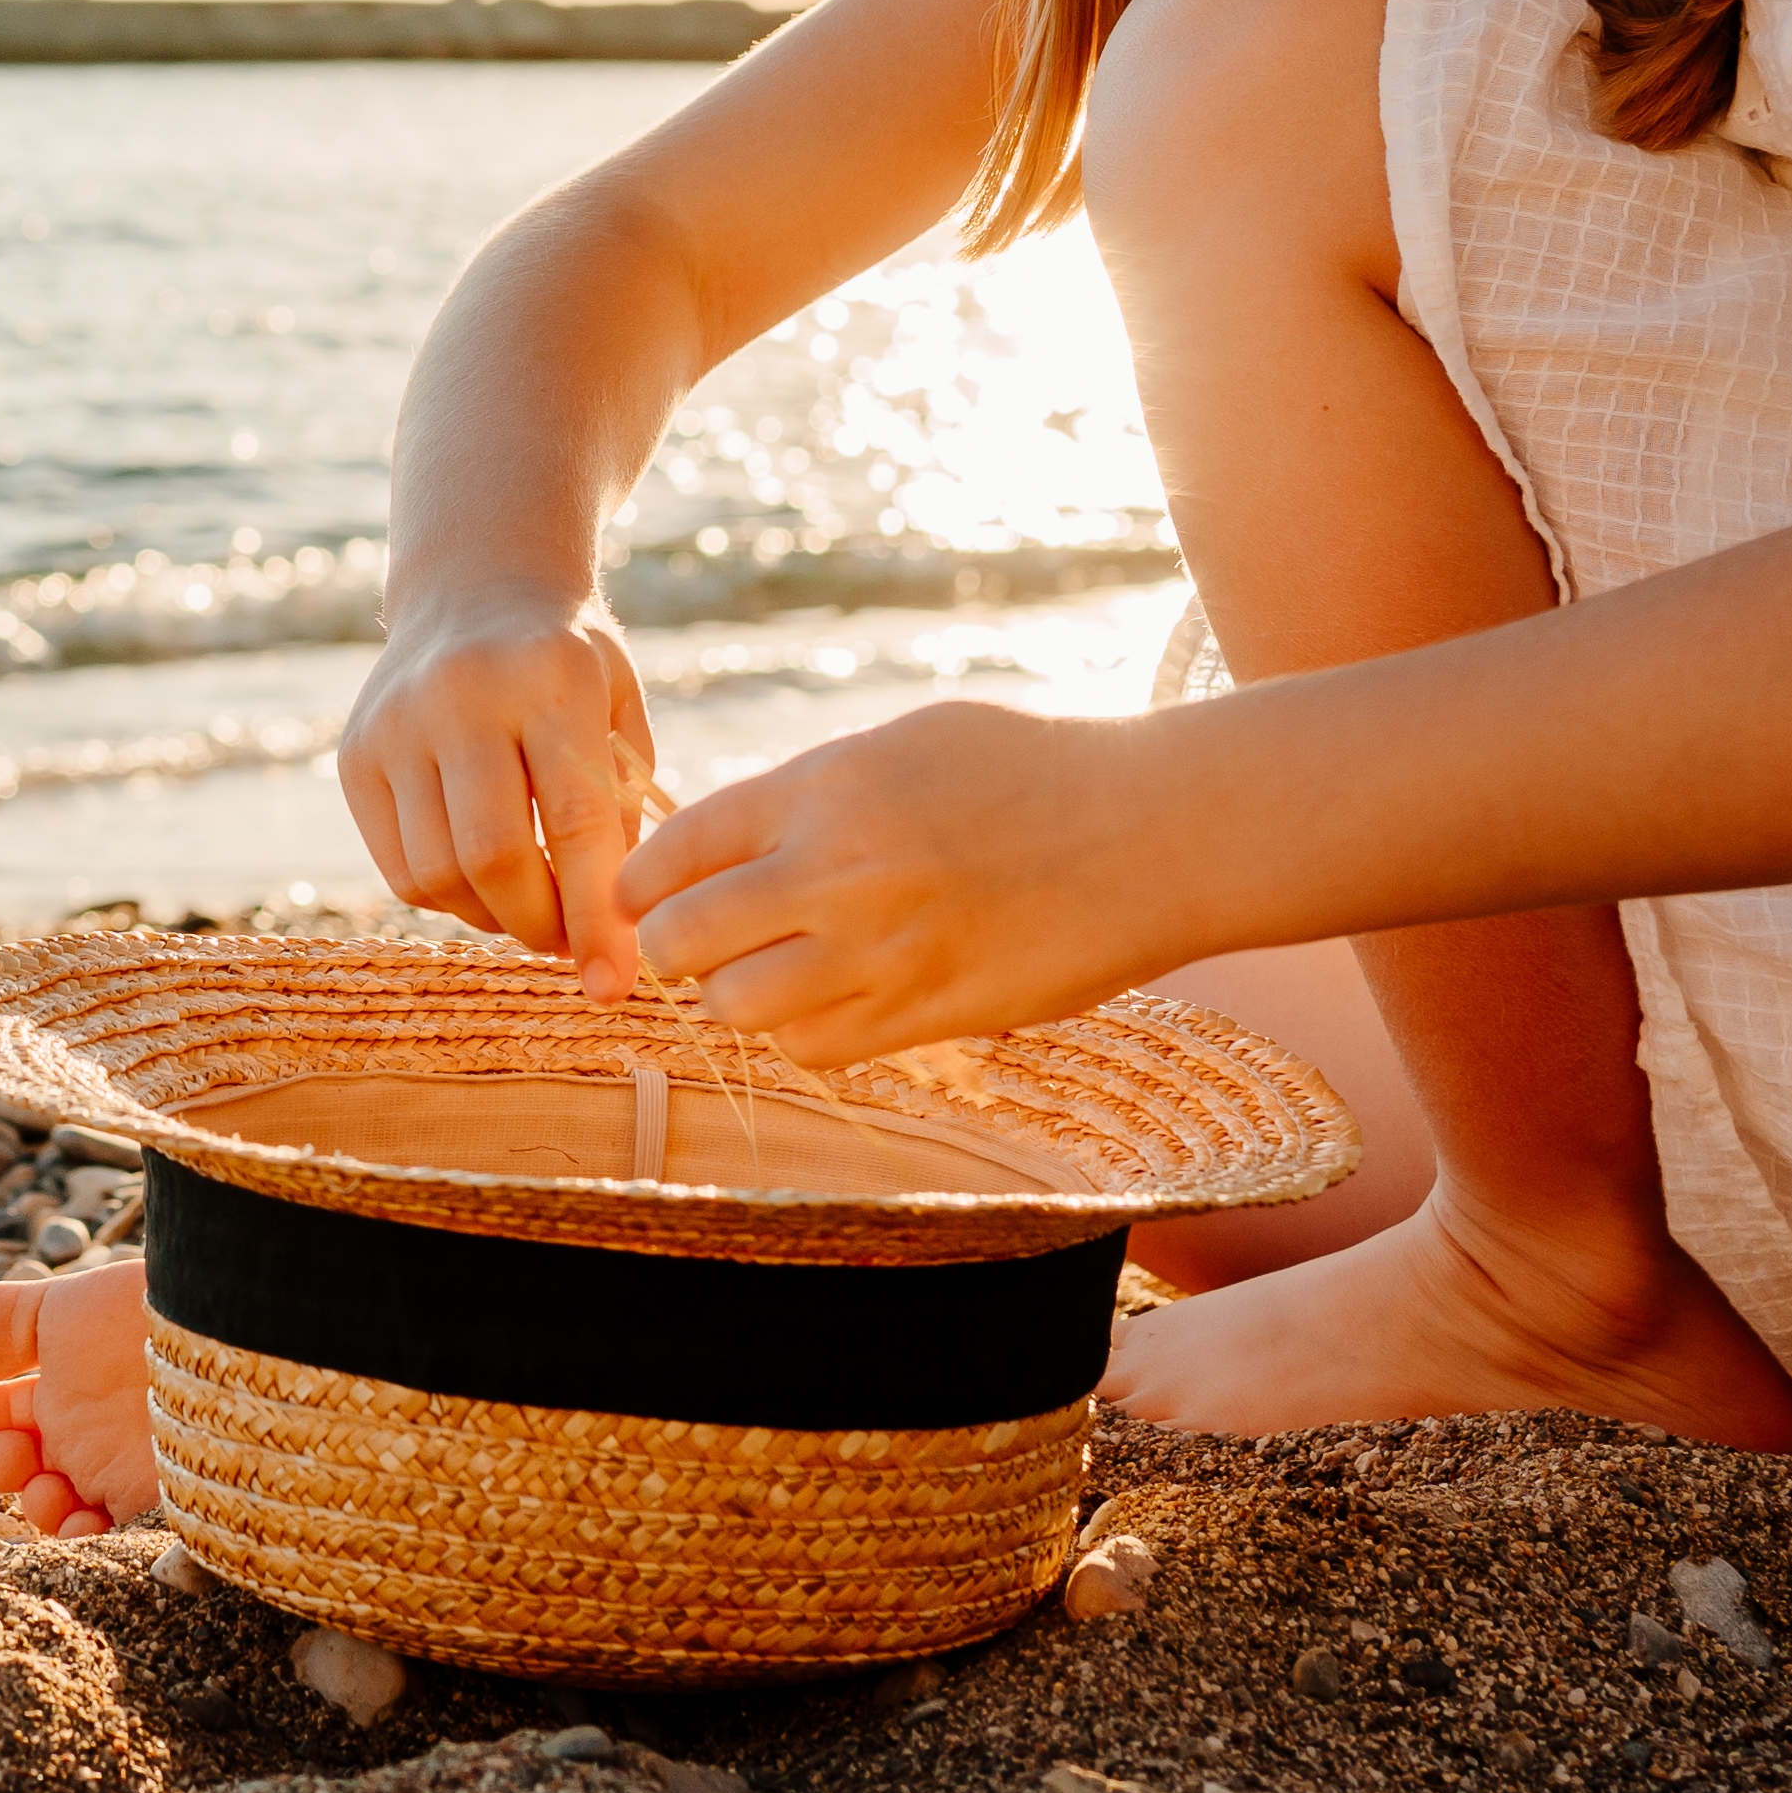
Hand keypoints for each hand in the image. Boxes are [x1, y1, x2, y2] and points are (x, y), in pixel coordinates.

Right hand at [337, 591, 662, 987]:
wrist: (477, 590)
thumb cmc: (569, 669)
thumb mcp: (621, 714)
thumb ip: (621, 815)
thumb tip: (610, 936)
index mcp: (551, 678)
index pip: (576, 824)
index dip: (596, 917)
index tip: (614, 985)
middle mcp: (461, 695)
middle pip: (492, 857)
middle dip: (538, 925)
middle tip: (568, 941)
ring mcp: (395, 723)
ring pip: (438, 874)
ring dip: (492, 916)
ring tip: (530, 905)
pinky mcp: (356, 754)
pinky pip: (400, 867)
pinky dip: (447, 895)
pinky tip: (480, 873)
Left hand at [615, 697, 1178, 1064]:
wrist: (1149, 831)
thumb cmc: (1029, 769)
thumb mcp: (904, 742)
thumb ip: (809, 791)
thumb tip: (727, 841)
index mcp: (824, 788)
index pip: (675, 848)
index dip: (643, 881)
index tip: (644, 896)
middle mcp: (836, 872)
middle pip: (682, 938)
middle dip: (673, 945)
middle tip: (696, 943)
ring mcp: (879, 953)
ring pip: (736, 1008)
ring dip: (736, 997)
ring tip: (766, 975)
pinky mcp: (925, 1017)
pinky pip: (813, 1050)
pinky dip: (801, 1035)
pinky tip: (830, 1004)